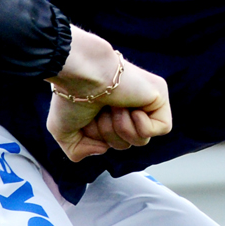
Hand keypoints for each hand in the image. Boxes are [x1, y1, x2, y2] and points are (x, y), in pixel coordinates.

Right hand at [46, 27, 170, 161]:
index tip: (86, 119)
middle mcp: (126, 104)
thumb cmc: (70, 97)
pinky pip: (161, 128)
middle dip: (107, 134)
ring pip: (142, 139)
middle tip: (99, 111)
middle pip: (125, 143)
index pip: (110, 142)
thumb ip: (78, 150)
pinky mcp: (159, 96)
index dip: (96, 138)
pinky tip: (129, 108)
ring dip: (121, 129)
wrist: (82, 75)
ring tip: (112, 107)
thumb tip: (103, 149)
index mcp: (106, 110)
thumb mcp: (63, 132)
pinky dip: (141, 125)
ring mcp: (143, 99)